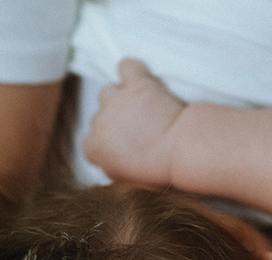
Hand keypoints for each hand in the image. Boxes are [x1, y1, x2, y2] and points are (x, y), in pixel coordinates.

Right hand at [84, 59, 185, 184]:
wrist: (180, 150)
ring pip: (109, 92)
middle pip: (100, 116)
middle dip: (116, 121)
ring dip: (121, 98)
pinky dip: (132, 70)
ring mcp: (117, 101)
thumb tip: (114, 164)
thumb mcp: (129, 181)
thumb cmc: (159, 170)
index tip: (122, 145)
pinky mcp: (138, 85)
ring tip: (140, 107)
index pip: (91, 142)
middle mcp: (100, 122)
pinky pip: (127, 67)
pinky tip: (141, 78)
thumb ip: (114, 168)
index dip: (107, 142)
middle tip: (137, 128)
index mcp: (95, 148)